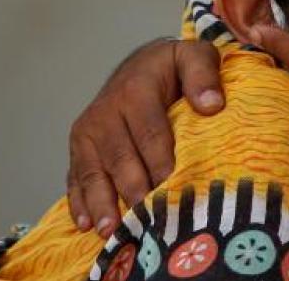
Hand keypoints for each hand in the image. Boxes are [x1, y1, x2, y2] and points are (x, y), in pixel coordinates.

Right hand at [66, 37, 223, 236]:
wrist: (139, 64)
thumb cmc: (172, 68)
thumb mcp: (194, 56)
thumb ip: (204, 74)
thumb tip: (213, 105)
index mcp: (136, 90)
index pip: (151, 134)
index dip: (162, 163)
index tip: (174, 189)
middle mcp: (106, 112)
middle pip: (121, 159)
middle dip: (134, 191)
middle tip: (148, 222)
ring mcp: (88, 132)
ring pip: (94, 172)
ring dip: (102, 203)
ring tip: (112, 231)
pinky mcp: (79, 147)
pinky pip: (75, 177)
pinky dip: (79, 201)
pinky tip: (86, 225)